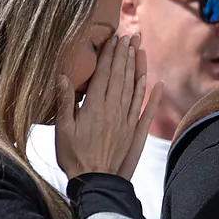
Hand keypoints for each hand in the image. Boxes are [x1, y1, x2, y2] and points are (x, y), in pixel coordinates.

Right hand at [55, 34, 160, 179]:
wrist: (96, 182)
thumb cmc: (73, 156)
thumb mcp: (62, 129)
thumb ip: (64, 102)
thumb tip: (64, 76)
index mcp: (94, 106)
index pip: (104, 74)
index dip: (109, 55)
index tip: (114, 39)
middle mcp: (114, 110)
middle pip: (121, 76)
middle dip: (125, 55)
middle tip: (130, 36)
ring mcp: (127, 120)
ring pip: (134, 89)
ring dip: (137, 68)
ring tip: (140, 49)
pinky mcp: (134, 132)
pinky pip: (146, 110)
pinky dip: (153, 95)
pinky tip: (157, 82)